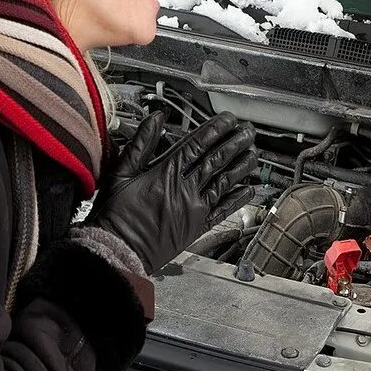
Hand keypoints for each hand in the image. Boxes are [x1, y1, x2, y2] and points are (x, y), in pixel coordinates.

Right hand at [90, 110, 257, 272]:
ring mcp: (194, 209)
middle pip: (217, 160)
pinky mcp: (197, 227)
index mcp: (166, 173)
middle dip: (235, 143)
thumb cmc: (116, 216)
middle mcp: (185, 189)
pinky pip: (223, 210)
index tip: (228, 120)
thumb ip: (141, 144)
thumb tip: (154, 119)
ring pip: (224, 182)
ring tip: (253, 154)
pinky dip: (237, 199)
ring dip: (241, 167)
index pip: (198, 144)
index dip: (216, 129)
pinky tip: (248, 190)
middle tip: (248, 132)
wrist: (118, 251)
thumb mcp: (121, 173)